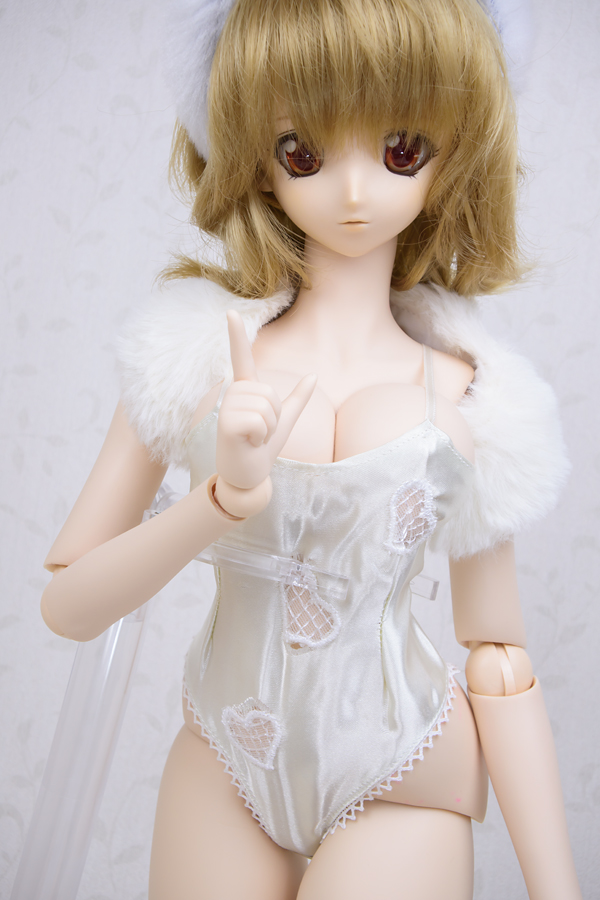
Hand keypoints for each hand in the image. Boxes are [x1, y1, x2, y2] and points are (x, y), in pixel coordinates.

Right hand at [216, 311, 316, 488]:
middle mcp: (232, 394)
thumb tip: (313, 375)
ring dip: (268, 428)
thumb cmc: (261, 449)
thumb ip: (297, 398)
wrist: (248, 476)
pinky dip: (261, 436)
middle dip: (274, 417)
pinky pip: (259, 420)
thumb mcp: (284, 421)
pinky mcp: (225, 423)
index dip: (236, 335)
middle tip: (259, 433)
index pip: (241, 358)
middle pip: (270, 393)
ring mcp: (226, 407)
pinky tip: (248, 443)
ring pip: (267, 407)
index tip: (230, 312)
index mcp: (246, 390)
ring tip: (253, 438)